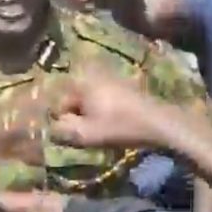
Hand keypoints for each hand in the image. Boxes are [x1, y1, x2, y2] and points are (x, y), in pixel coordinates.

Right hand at [49, 67, 176, 148]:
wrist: (158, 122)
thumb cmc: (120, 126)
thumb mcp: (87, 134)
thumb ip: (64, 130)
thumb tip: (52, 128)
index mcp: (81, 83)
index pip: (60, 104)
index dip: (64, 122)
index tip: (74, 135)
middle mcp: (92, 75)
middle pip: (74, 100)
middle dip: (77, 117)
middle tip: (88, 134)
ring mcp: (109, 78)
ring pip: (89, 100)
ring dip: (91, 115)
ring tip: (102, 130)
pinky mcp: (123, 85)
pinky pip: (103, 98)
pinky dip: (104, 110)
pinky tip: (114, 122)